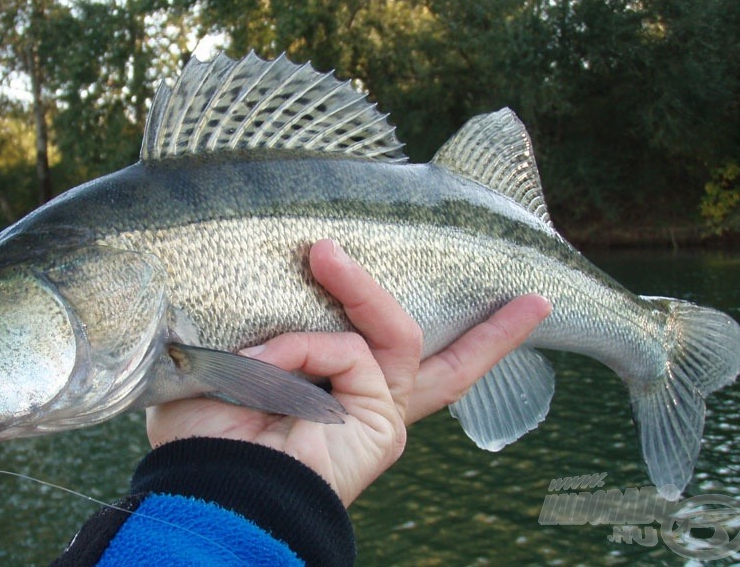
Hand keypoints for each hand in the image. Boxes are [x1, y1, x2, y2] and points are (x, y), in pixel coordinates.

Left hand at [146, 239, 550, 505]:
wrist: (211, 487)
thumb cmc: (206, 433)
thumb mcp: (233, 365)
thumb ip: (269, 331)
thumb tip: (291, 289)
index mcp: (332, 394)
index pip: (383, 352)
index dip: (412, 326)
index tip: (450, 302)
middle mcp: (365, 404)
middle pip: (446, 364)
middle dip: (491, 333)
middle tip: (534, 300)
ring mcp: (379, 413)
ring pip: (399, 333)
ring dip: (356, 288)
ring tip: (321, 252)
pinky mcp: (383, 421)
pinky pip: (352, 351)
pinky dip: (304, 349)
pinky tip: (263, 366)